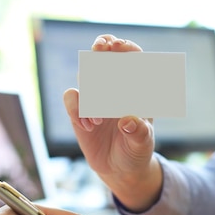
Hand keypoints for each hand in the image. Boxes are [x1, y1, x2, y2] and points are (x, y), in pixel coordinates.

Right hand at [63, 35, 162, 211]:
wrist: (119, 168)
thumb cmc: (136, 149)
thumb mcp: (142, 143)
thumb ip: (139, 132)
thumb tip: (128, 121)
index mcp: (135, 88)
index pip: (132, 58)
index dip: (125, 48)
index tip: (119, 46)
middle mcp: (113, 87)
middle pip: (104, 56)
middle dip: (101, 47)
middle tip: (100, 47)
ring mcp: (94, 96)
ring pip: (86, 74)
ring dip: (91, 89)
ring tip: (101, 119)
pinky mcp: (78, 110)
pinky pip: (71, 97)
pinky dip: (76, 108)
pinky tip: (89, 126)